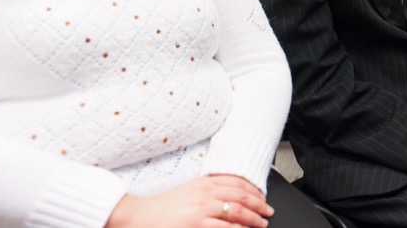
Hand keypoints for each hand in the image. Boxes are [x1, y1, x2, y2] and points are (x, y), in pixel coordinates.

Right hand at [106, 175, 272, 227]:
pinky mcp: (196, 225)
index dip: (255, 191)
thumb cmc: (163, 207)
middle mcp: (205, 193)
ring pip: (237, 212)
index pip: (238, 183)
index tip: (263, 198)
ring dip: (253, 219)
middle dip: (259, 205)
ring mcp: (202, 210)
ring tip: (261, 224)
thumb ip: (209, 189)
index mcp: (204, 183)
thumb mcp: (189, 190)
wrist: (139, 216)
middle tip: (268, 212)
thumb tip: (231, 194)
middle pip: (241, 197)